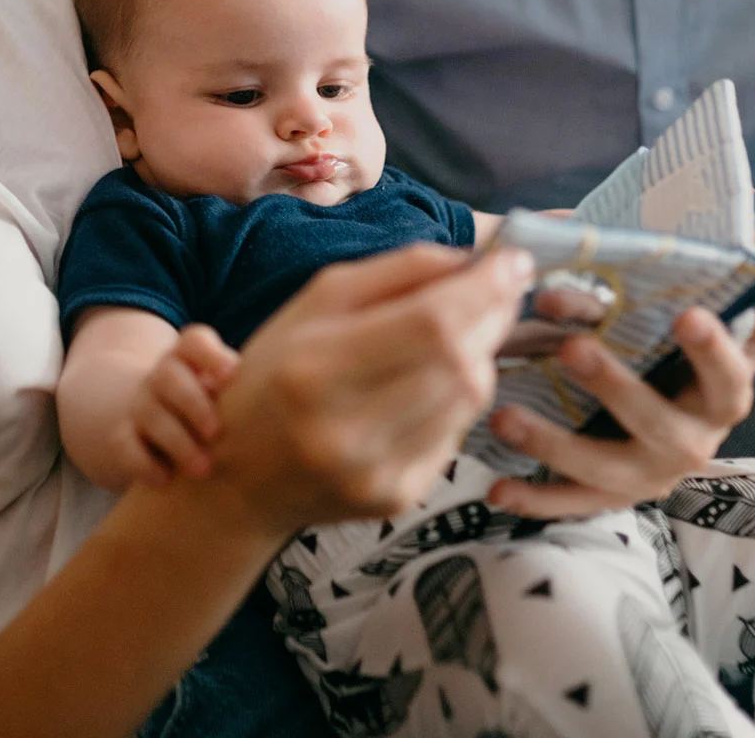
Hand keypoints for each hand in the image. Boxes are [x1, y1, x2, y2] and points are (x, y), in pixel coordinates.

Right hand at [120, 326, 238, 486]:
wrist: (154, 421)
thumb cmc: (208, 406)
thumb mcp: (222, 392)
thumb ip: (237, 393)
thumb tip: (264, 411)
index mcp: (188, 358)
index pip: (193, 341)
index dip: (210, 355)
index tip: (231, 376)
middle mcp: (161, 376)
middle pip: (169, 376)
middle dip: (193, 404)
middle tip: (216, 433)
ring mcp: (139, 405)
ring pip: (150, 415)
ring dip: (178, 442)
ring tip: (204, 469)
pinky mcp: (123, 436)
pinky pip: (125, 446)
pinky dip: (144, 464)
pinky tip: (166, 480)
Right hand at [206, 244, 533, 531]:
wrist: (241, 479)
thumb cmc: (274, 375)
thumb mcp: (315, 304)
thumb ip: (395, 271)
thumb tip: (474, 258)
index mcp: (314, 369)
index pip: (430, 325)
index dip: (483, 289)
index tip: (513, 262)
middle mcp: (346, 429)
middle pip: (459, 362)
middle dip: (493, 316)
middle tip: (501, 288)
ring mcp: (377, 471)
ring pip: (470, 398)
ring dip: (481, 354)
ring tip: (463, 332)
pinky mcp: (399, 497)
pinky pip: (458, 432)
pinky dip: (460, 397)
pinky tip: (436, 382)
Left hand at [485, 308, 754, 517]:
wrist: (673, 419)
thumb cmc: (703, 361)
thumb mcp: (752, 333)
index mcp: (724, 402)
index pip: (730, 380)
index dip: (713, 352)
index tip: (690, 315)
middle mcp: (689, 447)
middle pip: (657, 425)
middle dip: (615, 389)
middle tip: (574, 347)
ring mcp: (644, 478)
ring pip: (602, 469)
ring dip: (554, 445)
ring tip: (507, 414)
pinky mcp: (603, 497)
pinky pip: (568, 506)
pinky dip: (533, 500)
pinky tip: (497, 486)